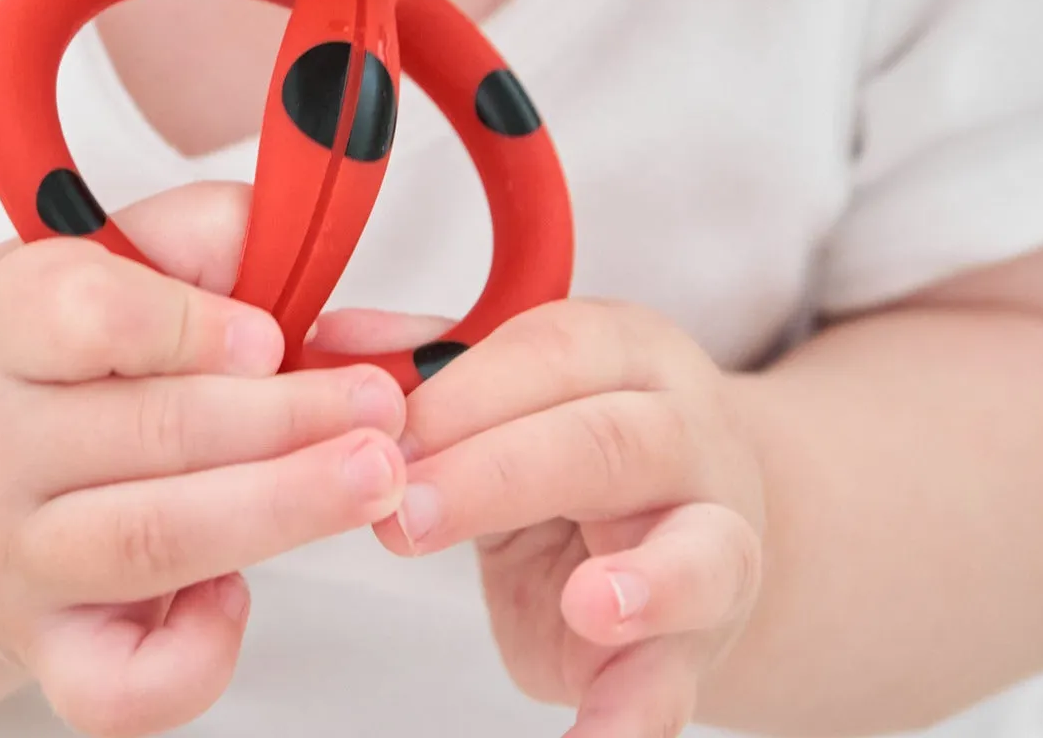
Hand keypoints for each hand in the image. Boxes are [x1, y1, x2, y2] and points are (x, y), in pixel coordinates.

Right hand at [0, 183, 409, 735]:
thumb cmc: (44, 349)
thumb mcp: (96, 258)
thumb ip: (201, 234)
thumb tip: (301, 231)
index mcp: (1, 324)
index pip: (84, 319)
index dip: (189, 326)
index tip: (272, 334)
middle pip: (150, 434)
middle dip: (287, 419)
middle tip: (383, 405)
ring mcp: (9, 560)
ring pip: (151, 544)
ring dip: (280, 510)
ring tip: (378, 477)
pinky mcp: (41, 651)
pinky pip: (117, 690)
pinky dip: (194, 656)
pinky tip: (243, 595)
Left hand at [314, 299, 764, 737]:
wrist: (690, 522)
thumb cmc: (575, 443)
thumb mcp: (510, 393)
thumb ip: (427, 366)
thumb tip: (328, 343)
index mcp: (625, 353)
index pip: (552, 351)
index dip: (462, 392)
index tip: (380, 435)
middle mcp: (685, 433)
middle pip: (608, 442)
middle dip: (498, 474)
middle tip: (407, 517)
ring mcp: (714, 536)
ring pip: (699, 551)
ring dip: (642, 583)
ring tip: (589, 605)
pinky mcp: (703, 638)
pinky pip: (679, 681)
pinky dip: (636, 719)